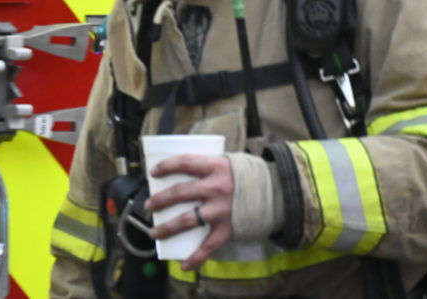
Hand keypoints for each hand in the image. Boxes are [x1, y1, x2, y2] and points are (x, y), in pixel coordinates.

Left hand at [144, 153, 235, 270]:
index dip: (166, 166)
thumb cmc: (246, 176)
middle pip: (180, 193)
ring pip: (187, 220)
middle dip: (160, 200)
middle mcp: (217, 188)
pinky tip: (184, 264)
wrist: (277, 193)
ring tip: (154, 232)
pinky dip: (196, 257)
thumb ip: (208, 167)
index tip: (153, 172)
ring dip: (167, 228)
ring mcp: (222, 210)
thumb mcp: (228, 162)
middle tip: (148, 205)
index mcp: (216, 167)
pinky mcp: (228, 228)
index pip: (185, 163)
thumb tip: (181, 171)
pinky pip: (209, 246)